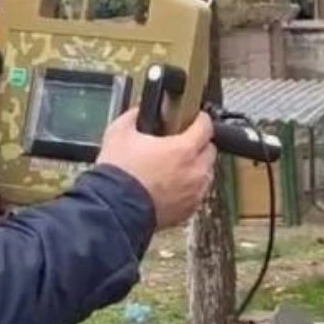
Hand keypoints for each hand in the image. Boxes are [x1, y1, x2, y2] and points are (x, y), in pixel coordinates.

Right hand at [96, 109, 216, 229]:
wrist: (114, 210)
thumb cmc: (119, 175)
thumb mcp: (119, 133)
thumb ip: (133, 116)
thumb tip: (139, 112)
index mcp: (183, 149)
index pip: (206, 126)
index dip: (200, 119)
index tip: (195, 118)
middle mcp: (194, 171)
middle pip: (209, 150)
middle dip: (198, 144)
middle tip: (182, 143)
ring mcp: (193, 193)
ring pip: (205, 173)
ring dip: (196, 167)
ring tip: (175, 166)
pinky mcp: (188, 211)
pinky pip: (197, 194)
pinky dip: (189, 188)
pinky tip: (171, 185)